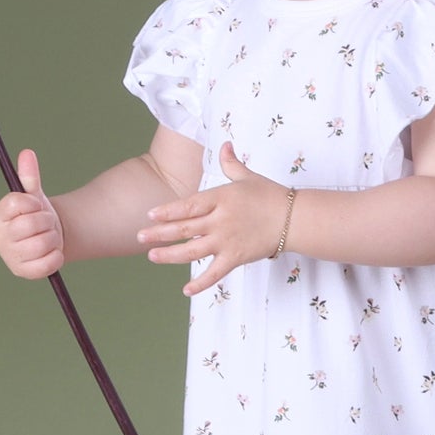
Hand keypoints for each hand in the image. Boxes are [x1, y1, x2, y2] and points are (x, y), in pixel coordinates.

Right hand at [0, 149, 63, 277]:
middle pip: (30, 224)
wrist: (48, 239)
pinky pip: (48, 263)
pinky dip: (56, 256)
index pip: (15, 204)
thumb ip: (29, 176)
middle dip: (46, 221)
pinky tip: (52, 252)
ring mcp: (10, 257)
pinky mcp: (24, 273)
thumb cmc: (37, 215)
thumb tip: (27, 153)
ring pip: (42, 243)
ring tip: (50, 236)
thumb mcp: (34, 196)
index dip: (33, 203)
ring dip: (54, 238)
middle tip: (47, 223)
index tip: (37, 204)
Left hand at [138, 142, 291, 295]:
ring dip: (170, 255)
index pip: (187, 205)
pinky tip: (186, 290)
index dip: (167, 210)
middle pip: (183, 228)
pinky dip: (200, 283)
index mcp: (221, 198)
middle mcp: (220, 220)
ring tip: (152, 256)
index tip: (150, 214)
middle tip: (140, 236)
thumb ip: (231, 163)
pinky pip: (215, 273)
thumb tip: (225, 145)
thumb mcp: (248, 176)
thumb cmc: (271, 196)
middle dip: (159, 233)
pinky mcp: (236, 258)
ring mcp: (227, 241)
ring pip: (192, 251)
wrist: (294, 218)